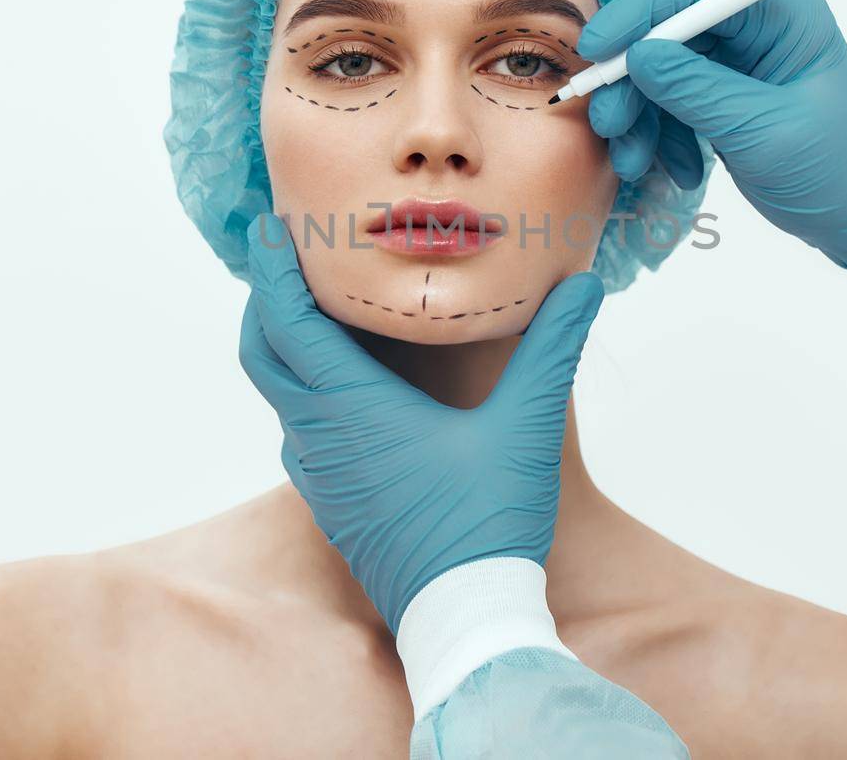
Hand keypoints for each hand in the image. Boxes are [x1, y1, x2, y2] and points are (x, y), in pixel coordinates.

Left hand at [238, 212, 605, 634]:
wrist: (463, 621)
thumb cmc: (489, 522)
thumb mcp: (525, 426)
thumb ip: (553, 348)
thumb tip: (583, 284)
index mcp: (352, 407)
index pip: (287, 321)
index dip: (272, 268)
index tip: (268, 225)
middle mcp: (320, 437)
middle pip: (262, 353)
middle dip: (266, 300)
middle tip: (285, 261)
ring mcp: (320, 475)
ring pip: (279, 396)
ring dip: (284, 349)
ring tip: (318, 313)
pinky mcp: (331, 505)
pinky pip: (299, 432)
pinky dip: (304, 392)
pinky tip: (347, 390)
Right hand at [578, 0, 846, 272]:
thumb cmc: (839, 172)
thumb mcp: (762, 132)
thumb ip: (697, 91)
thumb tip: (638, 55)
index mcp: (782, 17)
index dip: (636, 14)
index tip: (596, 51)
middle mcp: (759, 31)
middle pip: (668, 33)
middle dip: (632, 81)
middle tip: (609, 125)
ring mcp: (741, 67)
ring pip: (663, 74)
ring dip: (642, 119)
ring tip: (636, 164)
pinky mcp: (728, 102)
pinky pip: (675, 107)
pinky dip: (665, 140)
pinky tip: (680, 174)